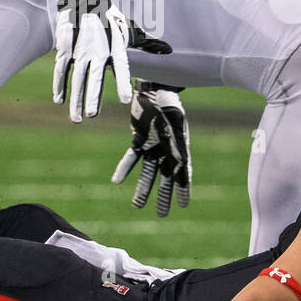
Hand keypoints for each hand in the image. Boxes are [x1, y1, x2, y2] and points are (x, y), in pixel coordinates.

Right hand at [53, 0, 170, 122]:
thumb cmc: (110, 18)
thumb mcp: (129, 30)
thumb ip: (147, 44)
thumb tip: (168, 50)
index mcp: (115, 47)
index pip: (120, 67)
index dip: (121, 82)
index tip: (124, 99)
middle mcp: (98, 50)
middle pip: (94, 78)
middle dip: (92, 97)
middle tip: (92, 115)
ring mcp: (80, 50)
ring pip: (77, 79)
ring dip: (76, 99)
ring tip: (77, 118)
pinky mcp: (65, 49)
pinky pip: (61, 70)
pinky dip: (60, 85)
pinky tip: (60, 100)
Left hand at [112, 81, 191, 215]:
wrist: (156, 86)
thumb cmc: (169, 100)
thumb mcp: (175, 122)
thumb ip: (176, 142)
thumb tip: (180, 164)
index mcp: (181, 146)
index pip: (183, 173)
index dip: (183, 189)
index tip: (183, 205)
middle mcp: (168, 149)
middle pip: (166, 177)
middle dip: (164, 196)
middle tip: (162, 215)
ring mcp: (153, 145)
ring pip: (148, 172)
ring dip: (143, 188)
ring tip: (137, 206)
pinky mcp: (139, 139)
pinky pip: (131, 157)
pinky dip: (124, 169)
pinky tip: (116, 181)